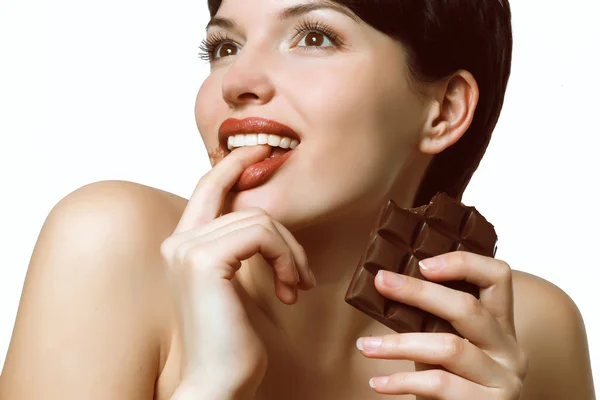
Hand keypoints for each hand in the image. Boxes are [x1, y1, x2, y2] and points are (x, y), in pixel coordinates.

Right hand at [160, 145, 314, 395]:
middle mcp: (177, 241)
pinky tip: (292, 290)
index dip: (235, 164)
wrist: (219, 381)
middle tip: (302, 265)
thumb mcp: (235, 285)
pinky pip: (262, 234)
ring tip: (298, 286)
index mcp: (181, 245)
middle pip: (240, 200)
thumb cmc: (230, 340)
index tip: (264, 149)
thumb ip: (238, 248)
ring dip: (291, 253)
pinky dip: (287, 258)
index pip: (208, 188)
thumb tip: (263, 223)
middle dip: (281, 227)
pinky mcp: (205, 260)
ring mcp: (187, 248)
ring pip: (260, 219)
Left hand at [356, 251, 527, 398]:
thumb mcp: (444, 346)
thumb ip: (430, 321)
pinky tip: (379, 383)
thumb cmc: (450, 385)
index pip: (498, 276)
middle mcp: (509, 348)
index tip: (422, 263)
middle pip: (467, 307)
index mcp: (500, 325)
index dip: (463, 263)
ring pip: (450, 347)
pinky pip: (440, 385)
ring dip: (399, 344)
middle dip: (418, 292)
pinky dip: (403, 381)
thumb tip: (387, 287)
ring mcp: (505, 378)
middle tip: (381, 282)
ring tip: (365, 346)